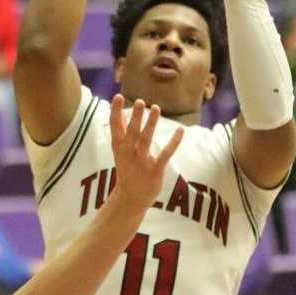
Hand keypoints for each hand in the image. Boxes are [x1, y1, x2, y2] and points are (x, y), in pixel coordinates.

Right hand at [108, 95, 183, 211]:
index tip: (118, 96)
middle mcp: (129, 153)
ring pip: (146, 140)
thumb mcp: (120, 152)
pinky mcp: (155, 170)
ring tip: (156, 108)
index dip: (115, 111)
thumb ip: (121, 132)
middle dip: (135, 117)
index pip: (115, 126)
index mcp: (119, 147)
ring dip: (151, 124)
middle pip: (132, 132)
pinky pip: (165, 154)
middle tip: (139, 101)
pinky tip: (180, 130)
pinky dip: (173, 142)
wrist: (130, 198)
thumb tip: (120, 113)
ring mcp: (142, 161)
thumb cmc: (127, 170)